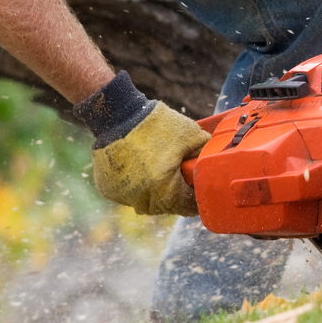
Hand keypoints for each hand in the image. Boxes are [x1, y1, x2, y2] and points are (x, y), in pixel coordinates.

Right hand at [90, 102, 210, 215]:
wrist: (118, 115)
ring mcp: (123, 196)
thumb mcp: (191, 135)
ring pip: (146, 203)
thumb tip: (213, 162)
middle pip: (167, 207)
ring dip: (155, 194)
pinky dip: (136, 187)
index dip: (197, 197)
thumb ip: (205, 152)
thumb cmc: (156, 125)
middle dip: (177, 196)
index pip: (188, 206)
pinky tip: (140, 169)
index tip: (198, 190)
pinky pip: (128, 195)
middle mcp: (143, 198)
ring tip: (159, 172)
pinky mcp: (109, 190)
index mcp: (165, 189)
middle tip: (181, 179)